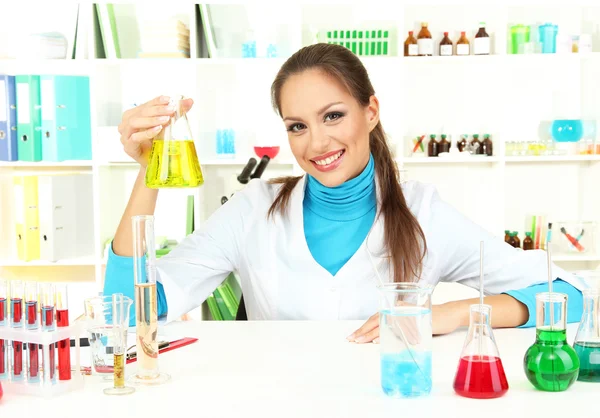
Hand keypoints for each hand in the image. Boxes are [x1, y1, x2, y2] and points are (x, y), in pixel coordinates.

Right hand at [118, 96, 193, 166]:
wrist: (156, 162)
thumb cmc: (158, 143)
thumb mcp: (168, 125)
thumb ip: (177, 113)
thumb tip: (189, 101)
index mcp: (134, 115)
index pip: (146, 105)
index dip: (157, 101)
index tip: (169, 100)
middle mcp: (127, 123)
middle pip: (140, 112)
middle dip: (157, 110)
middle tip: (171, 109)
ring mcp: (125, 135)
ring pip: (134, 122)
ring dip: (151, 120)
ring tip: (165, 119)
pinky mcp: (128, 147)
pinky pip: (135, 138)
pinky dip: (147, 133)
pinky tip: (158, 130)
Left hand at [347, 303, 463, 343]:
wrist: (449, 314)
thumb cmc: (429, 319)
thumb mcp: (410, 324)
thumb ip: (397, 328)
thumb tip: (379, 339)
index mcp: (395, 309)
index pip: (375, 318)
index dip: (363, 327)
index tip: (353, 336)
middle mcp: (398, 309)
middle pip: (376, 320)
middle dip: (363, 331)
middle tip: (352, 339)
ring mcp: (406, 313)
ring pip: (384, 324)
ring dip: (372, 334)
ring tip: (361, 341)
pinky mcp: (415, 318)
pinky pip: (399, 327)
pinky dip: (388, 334)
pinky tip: (379, 340)